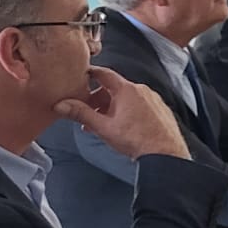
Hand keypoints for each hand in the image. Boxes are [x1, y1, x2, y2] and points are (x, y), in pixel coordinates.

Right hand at [54, 67, 190, 159]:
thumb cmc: (138, 140)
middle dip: (97, 100)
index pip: (104, 74)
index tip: (80, 75)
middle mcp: (142, 91)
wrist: (165, 154)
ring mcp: (153, 100)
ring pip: (125, 99)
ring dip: (110, 108)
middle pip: (113, 89)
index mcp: (127, 90)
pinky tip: (120, 127)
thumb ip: (81, 114)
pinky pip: (138, 106)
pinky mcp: (160, 110)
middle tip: (86, 113)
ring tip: (101, 125)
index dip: (90, 73)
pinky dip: (126, 112)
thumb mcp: (103, 127)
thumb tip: (62, 105)